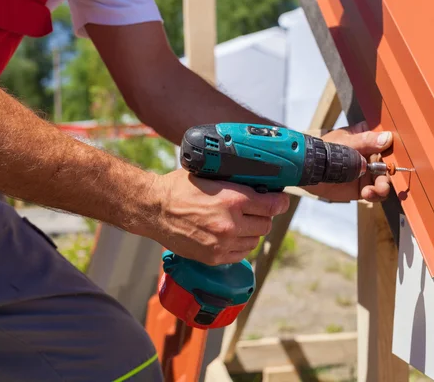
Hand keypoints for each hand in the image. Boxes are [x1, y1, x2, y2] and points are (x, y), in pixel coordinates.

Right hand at [147, 168, 289, 264]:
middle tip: (255, 210)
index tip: (280, 201)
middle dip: (263, 216)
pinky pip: (241, 254)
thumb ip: (237, 185)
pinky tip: (231, 236)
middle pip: (266, 225)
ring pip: (254, 241)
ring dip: (252, 232)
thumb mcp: (212, 177)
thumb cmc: (179, 189)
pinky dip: (240, 245)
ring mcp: (223, 243)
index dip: (279, 202)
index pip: (272, 205)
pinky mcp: (214, 257)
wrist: (154, 209)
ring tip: (240, 223)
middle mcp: (231, 224)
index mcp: (233, 200)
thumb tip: (261, 187)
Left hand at [305, 121, 393, 201]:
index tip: (397, 156)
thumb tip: (387, 137)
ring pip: (384, 180)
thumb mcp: (347, 142)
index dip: (395, 149)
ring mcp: (368, 173)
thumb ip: (366, 141)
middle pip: (390, 164)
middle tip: (386, 179)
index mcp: (369, 138)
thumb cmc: (326, 149)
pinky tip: (368, 194)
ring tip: (378, 190)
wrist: (309, 170)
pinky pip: (375, 193)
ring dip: (384, 186)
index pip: (388, 141)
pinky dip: (375, 195)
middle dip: (390, 173)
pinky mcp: (363, 187)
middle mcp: (372, 156)